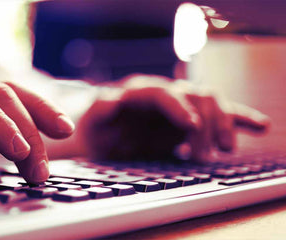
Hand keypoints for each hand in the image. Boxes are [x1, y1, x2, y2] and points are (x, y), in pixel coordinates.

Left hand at [76, 74, 269, 160]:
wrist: (103, 137)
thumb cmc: (96, 128)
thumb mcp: (92, 122)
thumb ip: (101, 109)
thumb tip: (113, 99)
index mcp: (140, 92)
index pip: (164, 93)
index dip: (180, 107)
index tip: (192, 127)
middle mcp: (166, 94)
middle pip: (195, 96)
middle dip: (205, 123)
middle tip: (202, 156)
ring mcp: (183, 105)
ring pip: (213, 103)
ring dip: (223, 124)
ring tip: (224, 150)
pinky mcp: (194, 120)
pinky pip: (221, 114)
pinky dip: (240, 118)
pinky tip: (260, 126)